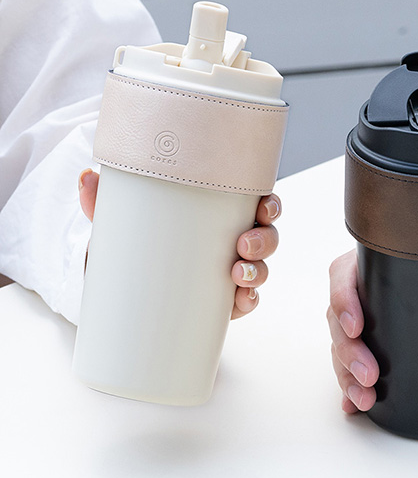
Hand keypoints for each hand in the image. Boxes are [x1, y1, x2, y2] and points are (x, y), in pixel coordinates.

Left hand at [78, 168, 280, 319]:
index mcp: (220, 215)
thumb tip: (86, 177)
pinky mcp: (223, 300)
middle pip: (267, 236)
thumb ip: (107, 201)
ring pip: (261, 268)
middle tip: (244, 245)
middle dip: (265, 241)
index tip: (264, 207)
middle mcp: (233, 242)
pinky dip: (249, 300)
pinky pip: (247, 299)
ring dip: (259, 271)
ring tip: (239, 274)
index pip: (256, 205)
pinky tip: (241, 300)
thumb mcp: (124, 221)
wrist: (125, 288)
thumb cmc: (138, 243)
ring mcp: (231, 272)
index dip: (270, 205)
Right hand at [327, 249, 417, 413]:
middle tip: (369, 376)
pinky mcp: (364, 342)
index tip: (357, 327)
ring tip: (365, 399)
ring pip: (338, 343)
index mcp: (378, 265)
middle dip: (347, 351)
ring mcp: (361, 317)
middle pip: (336, 317)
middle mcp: (363, 290)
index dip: (342, 300)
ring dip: (344, 373)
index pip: (344, 275)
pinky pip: (345, 361)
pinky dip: (347, 386)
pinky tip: (353, 406)